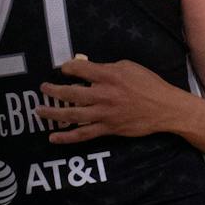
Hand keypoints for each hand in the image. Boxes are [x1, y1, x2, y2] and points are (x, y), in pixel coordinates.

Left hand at [37, 56, 189, 143]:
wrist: (165, 108)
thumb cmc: (149, 84)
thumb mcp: (128, 67)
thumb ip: (107, 67)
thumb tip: (87, 68)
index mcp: (109, 75)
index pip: (80, 70)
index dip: (67, 68)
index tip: (61, 69)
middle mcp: (104, 94)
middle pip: (71, 93)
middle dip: (53, 91)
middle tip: (43, 89)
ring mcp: (104, 114)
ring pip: (73, 115)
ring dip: (53, 113)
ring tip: (39, 111)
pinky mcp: (108, 129)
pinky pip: (84, 134)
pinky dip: (67, 137)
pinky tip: (53, 137)